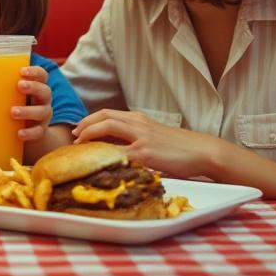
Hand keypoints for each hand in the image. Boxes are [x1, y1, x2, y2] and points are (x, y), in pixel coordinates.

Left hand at [13, 65, 52, 141]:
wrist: (21, 130)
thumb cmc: (13, 103)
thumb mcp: (8, 92)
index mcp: (37, 87)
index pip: (42, 75)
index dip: (34, 72)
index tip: (21, 71)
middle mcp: (43, 100)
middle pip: (45, 91)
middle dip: (34, 87)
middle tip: (19, 85)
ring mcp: (44, 116)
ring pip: (43, 112)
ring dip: (28, 111)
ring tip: (13, 112)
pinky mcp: (40, 131)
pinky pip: (38, 132)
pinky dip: (30, 133)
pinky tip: (19, 133)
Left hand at [71, 109, 219, 177]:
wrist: (202, 150)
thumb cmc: (180, 147)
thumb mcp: (155, 136)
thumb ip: (136, 137)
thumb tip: (117, 147)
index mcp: (140, 119)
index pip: (108, 114)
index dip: (90, 120)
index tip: (78, 130)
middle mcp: (138, 124)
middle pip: (104, 116)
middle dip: (85, 125)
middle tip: (73, 136)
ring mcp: (141, 138)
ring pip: (108, 127)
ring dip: (89, 134)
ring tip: (79, 145)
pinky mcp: (146, 154)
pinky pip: (120, 153)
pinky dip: (106, 155)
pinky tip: (97, 162)